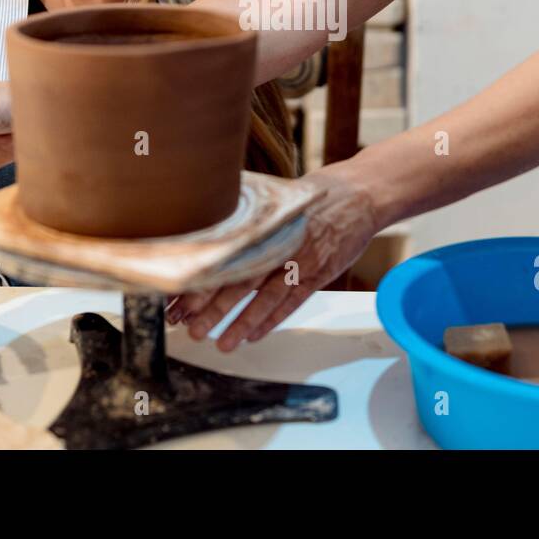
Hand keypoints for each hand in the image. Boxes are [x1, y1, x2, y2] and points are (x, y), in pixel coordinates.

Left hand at [166, 162, 381, 350]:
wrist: (360, 195)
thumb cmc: (314, 194)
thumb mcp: (277, 196)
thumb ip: (248, 212)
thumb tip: (209, 218)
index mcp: (265, 225)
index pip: (225, 257)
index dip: (201, 279)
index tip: (178, 297)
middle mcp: (280, 245)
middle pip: (241, 281)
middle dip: (212, 308)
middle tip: (189, 327)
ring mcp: (301, 262)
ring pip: (266, 298)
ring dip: (241, 322)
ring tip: (221, 344)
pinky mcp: (320, 274)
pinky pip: (293, 302)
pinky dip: (273, 319)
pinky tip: (253, 335)